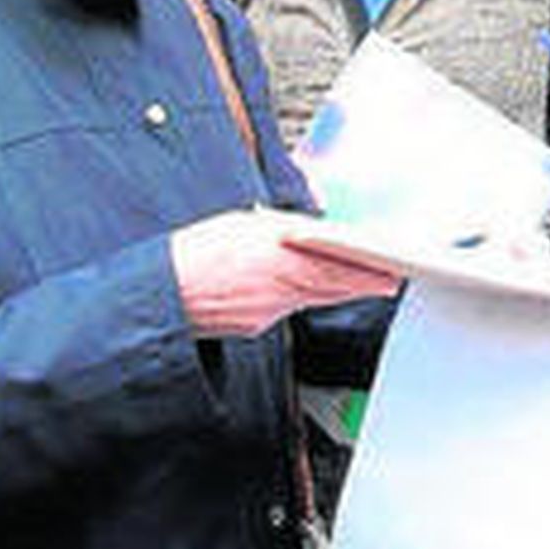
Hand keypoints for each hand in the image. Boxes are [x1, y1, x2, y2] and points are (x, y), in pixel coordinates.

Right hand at [170, 208, 403, 337]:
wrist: (158, 296)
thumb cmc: (194, 254)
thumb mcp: (243, 223)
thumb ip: (281, 225)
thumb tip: (309, 225)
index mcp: (275, 258)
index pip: (335, 267)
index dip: (367, 271)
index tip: (391, 270)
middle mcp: (276, 290)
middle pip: (333, 287)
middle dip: (365, 281)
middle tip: (391, 277)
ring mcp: (267, 312)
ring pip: (315, 297)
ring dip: (340, 288)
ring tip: (369, 281)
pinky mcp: (255, 324)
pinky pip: (289, 307)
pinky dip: (304, 295)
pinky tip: (310, 286)